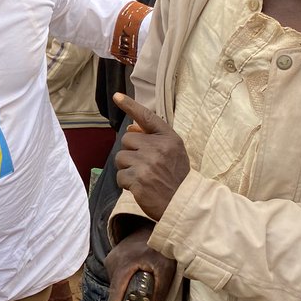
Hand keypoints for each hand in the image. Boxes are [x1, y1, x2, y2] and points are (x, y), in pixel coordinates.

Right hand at [106, 224, 175, 300]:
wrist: (150, 228)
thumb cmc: (159, 248)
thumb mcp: (166, 267)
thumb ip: (161, 288)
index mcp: (125, 264)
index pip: (117, 290)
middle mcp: (113, 261)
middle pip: (115, 288)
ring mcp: (110, 259)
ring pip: (115, 283)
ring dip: (122, 292)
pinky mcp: (111, 258)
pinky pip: (115, 276)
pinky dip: (122, 284)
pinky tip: (131, 286)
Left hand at [113, 93, 189, 221]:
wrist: (183, 204)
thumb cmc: (176, 177)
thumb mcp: (172, 152)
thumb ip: (153, 138)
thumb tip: (130, 126)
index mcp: (169, 138)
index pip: (147, 117)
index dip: (130, 105)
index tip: (117, 96)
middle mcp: (158, 147)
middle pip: (127, 139)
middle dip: (130, 152)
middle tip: (144, 165)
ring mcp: (148, 163)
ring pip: (120, 157)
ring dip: (126, 168)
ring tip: (143, 177)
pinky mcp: (138, 179)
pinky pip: (120, 176)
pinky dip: (126, 183)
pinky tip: (140, 187)